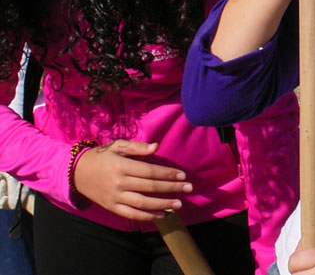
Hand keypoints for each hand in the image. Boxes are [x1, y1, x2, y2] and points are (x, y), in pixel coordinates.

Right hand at [73, 140, 192, 220]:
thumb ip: (137, 147)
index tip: (182, 175)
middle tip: (189, 189)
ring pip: (142, 203)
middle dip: (171, 188)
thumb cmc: (102, 156)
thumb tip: (156, 147)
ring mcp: (115, 197)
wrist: (77, 172)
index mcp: (122, 166)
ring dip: (162, 204)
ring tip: (179, 204)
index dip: (167, 174)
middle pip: (150, 187)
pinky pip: (131, 214)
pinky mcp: (111, 207)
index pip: (150, 171)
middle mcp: (119, 183)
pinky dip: (147, 216)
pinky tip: (161, 215)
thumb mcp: (117, 146)